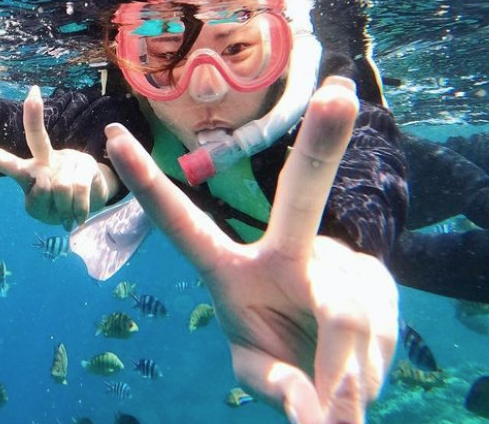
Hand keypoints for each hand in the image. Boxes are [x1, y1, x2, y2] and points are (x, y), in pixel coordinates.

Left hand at [0, 86, 117, 228]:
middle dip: (33, 116)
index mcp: (26, 171)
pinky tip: (78, 215)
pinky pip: (78, 193)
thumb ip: (39, 202)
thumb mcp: (44, 211)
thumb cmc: (60, 205)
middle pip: (36, 137)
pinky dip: (78, 211)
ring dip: (64, 209)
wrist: (94, 200)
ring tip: (67, 212)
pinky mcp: (85, 164)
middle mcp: (43, 159)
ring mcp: (66, 160)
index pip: (0, 159)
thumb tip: (47, 183)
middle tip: (34, 98)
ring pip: (59, 188)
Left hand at [105, 78, 397, 423]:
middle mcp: (284, 252)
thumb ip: (280, 388)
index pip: (180, 223)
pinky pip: (376, 326)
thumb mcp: (262, 373)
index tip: (111, 134)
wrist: (338, 372)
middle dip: (321, 147)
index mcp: (228, 270)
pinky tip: (359, 377)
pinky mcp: (377, 279)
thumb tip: (315, 413)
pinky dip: (367, 370)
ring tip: (335, 387)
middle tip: (341, 96)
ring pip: (346, 309)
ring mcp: (336, 263)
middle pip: (302, 199)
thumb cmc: (282, 362)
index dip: (146, 182)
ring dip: (343, 367)